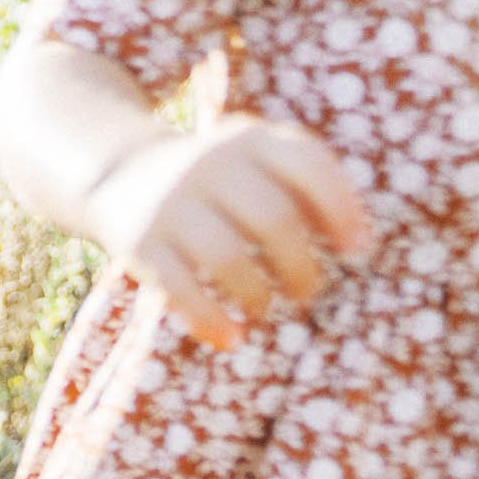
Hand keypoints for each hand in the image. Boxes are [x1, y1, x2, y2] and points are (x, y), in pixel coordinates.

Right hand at [85, 114, 370, 349]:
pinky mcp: (139, 243)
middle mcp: (209, 165)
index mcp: (250, 140)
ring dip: (257, 295)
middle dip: (300, 266)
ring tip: (265, 311)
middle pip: (273, 220)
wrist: (120, 174)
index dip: (341, 210)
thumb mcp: (255, 163)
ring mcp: (171, 204)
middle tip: (308, 293)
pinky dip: (209, 319)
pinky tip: (230, 339)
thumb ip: (303, 187)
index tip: (357, 251)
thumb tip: (358, 243)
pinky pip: (179, 289)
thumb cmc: (216, 181)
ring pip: (227, 258)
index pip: (308, 167)